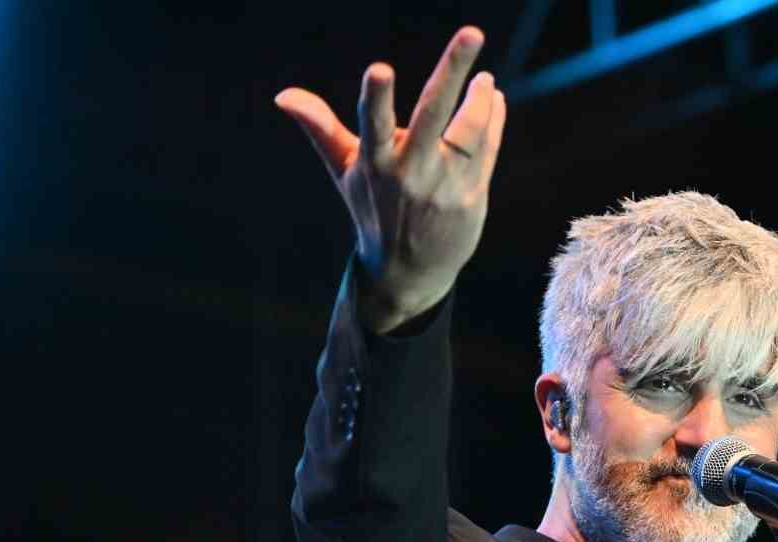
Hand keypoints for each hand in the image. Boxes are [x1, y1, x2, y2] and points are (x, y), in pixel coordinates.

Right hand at [275, 26, 506, 332]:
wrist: (408, 271)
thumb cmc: (373, 210)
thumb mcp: (344, 172)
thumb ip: (320, 128)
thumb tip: (283, 95)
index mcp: (375, 163)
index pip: (373, 124)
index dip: (375, 97)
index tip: (378, 68)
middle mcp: (411, 172)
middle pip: (434, 114)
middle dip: (452, 70)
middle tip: (473, 32)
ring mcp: (444, 186)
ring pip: (470, 131)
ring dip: (481, 99)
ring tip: (485, 79)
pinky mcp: (471, 198)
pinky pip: (487, 150)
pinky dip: (493, 120)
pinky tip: (494, 99)